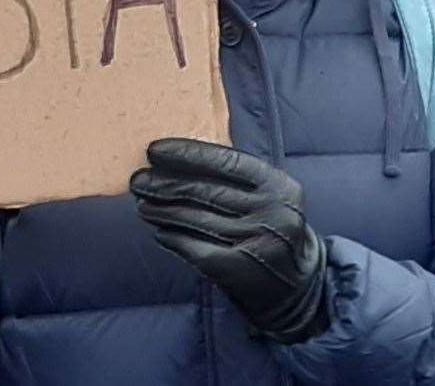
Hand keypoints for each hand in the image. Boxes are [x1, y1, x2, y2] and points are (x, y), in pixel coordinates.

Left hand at [131, 138, 327, 343]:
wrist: (297, 285)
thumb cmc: (274, 229)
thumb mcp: (271, 196)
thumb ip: (239, 178)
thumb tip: (182, 159)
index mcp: (278, 186)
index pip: (226, 161)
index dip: (188, 154)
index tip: (155, 150)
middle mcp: (269, 212)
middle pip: (206, 191)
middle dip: (164, 183)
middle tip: (137, 179)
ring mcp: (253, 241)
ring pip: (195, 219)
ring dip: (162, 209)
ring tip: (141, 202)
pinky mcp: (236, 268)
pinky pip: (194, 248)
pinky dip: (173, 237)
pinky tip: (160, 230)